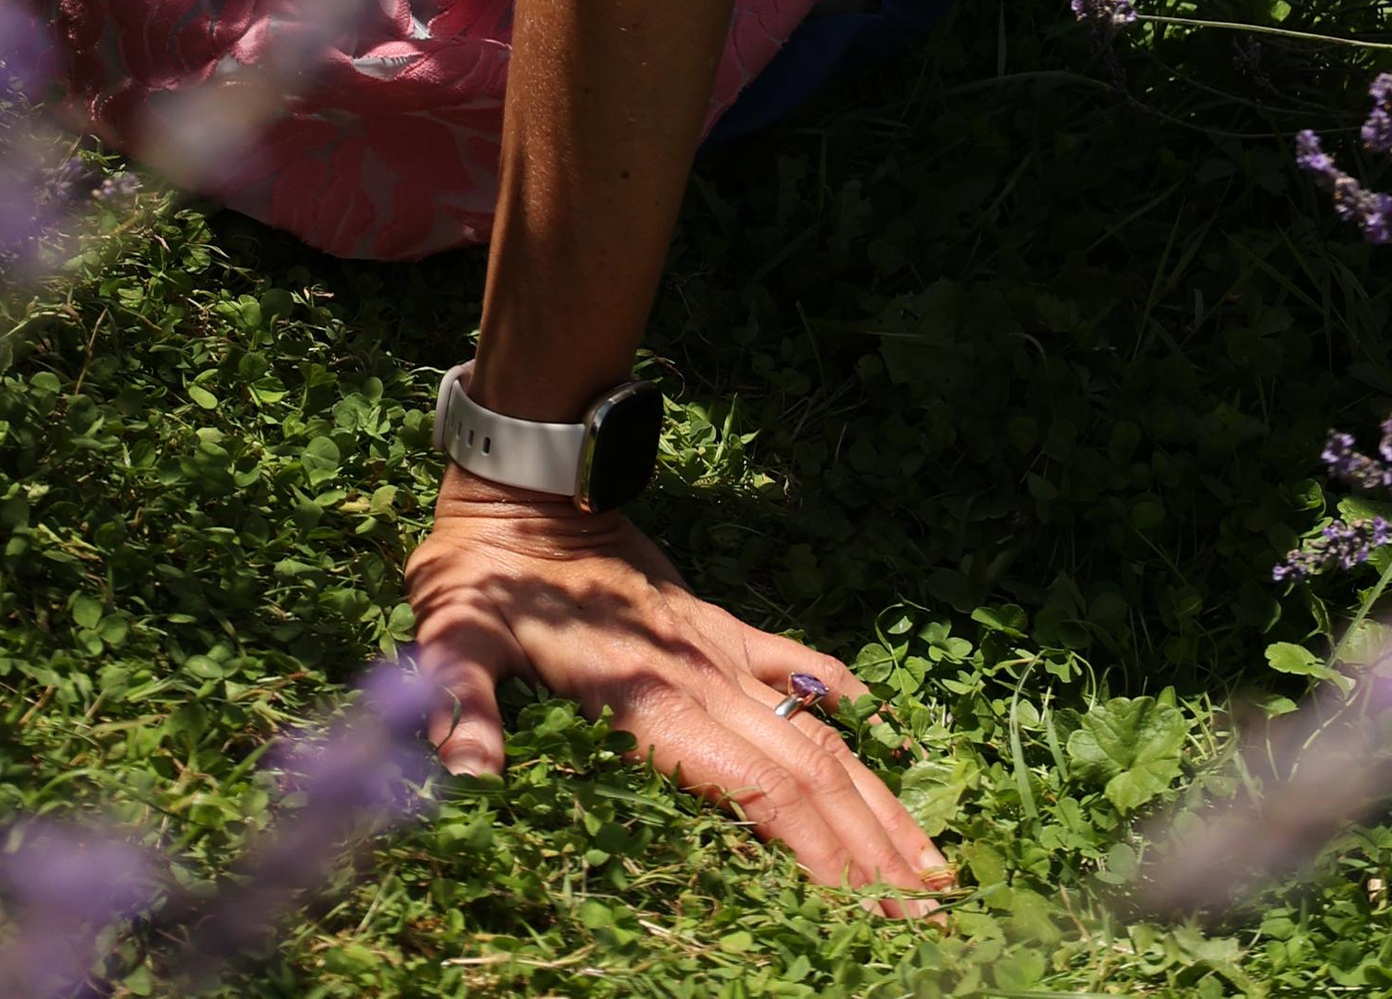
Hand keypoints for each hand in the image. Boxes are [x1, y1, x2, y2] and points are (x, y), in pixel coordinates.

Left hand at [405, 470, 951, 902]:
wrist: (529, 478)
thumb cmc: (486, 569)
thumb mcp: (458, 634)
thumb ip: (465, 703)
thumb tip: (468, 777)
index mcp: (654, 697)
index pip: (759, 790)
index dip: (819, 852)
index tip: (870, 908)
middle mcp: (704, 676)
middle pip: (811, 774)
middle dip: (873, 849)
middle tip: (932, 913)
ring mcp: (717, 648)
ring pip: (818, 731)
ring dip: (875, 795)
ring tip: (928, 857)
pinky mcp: (714, 623)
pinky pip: (795, 664)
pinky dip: (845, 698)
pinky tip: (886, 728)